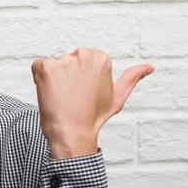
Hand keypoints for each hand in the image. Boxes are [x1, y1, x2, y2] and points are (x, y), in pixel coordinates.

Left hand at [31, 48, 152, 158]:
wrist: (72, 133)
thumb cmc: (93, 116)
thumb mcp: (117, 96)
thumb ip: (132, 78)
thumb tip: (149, 67)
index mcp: (101, 58)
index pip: (82, 60)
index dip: (80, 77)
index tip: (83, 91)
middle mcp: (83, 55)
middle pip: (67, 60)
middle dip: (66, 75)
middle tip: (72, 95)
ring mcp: (63, 60)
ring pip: (53, 66)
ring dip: (53, 79)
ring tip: (62, 96)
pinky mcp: (45, 67)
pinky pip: (38, 68)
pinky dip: (39, 80)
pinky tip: (49, 93)